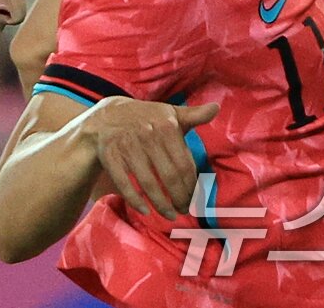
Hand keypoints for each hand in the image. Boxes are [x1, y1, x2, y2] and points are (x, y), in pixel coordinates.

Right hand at [83, 98, 219, 219]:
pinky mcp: (110, 154)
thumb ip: (193, 115)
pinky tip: (144, 210)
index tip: (194, 199)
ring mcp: (127, 145)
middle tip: (183, 211)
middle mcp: (147, 135)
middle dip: (179, 198)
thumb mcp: (169, 113)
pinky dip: (134, 199)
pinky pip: (124, 182)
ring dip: (161, 204)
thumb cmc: (146, 118)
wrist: (107, 115)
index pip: (184, 164)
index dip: (191, 186)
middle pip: (169, 176)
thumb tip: (216, 108)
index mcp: (166, 126)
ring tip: (169, 215)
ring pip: (148, 183)